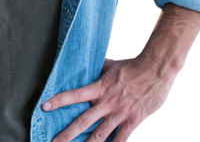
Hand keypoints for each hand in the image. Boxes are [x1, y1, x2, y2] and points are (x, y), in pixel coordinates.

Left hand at [42, 53, 180, 141]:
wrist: (154, 69)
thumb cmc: (133, 66)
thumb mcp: (111, 65)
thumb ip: (99, 70)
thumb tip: (89, 65)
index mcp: (99, 88)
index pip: (74, 95)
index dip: (59, 101)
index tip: (44, 106)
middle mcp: (106, 103)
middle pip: (82, 121)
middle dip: (67, 134)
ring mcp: (119, 114)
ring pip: (99, 136)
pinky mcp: (133, 122)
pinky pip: (121, 141)